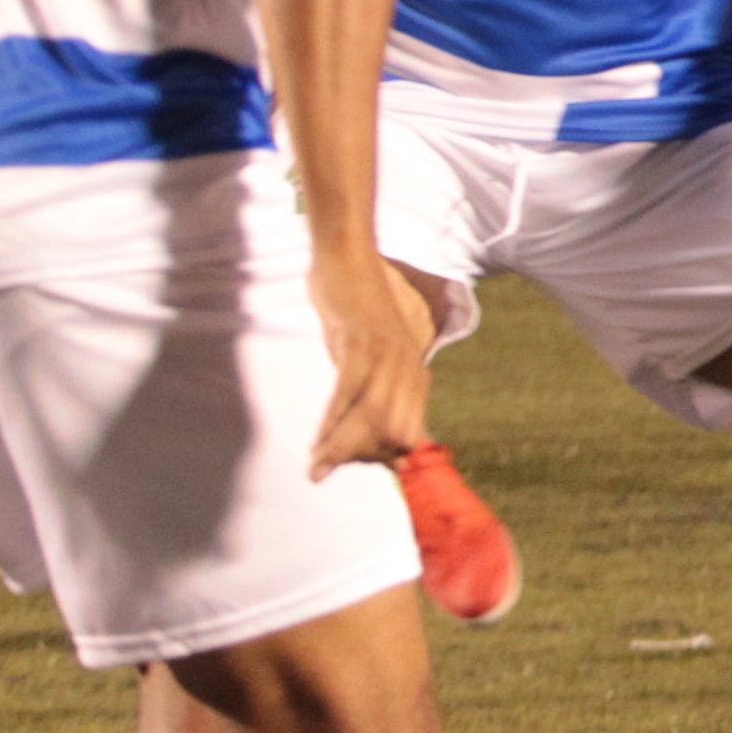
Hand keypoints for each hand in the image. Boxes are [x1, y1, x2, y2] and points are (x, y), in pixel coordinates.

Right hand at [307, 252, 437, 477]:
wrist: (348, 261)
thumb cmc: (358, 315)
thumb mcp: (373, 358)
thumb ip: (376, 393)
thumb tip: (374, 437)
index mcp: (416, 374)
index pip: (410, 431)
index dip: (386, 455)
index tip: (357, 470)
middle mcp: (408, 367)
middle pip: (393, 431)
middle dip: (361, 456)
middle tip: (325, 470)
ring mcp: (386, 355)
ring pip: (370, 416)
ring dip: (341, 446)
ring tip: (316, 469)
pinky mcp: (360, 343)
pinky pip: (348, 391)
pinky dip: (332, 420)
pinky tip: (317, 440)